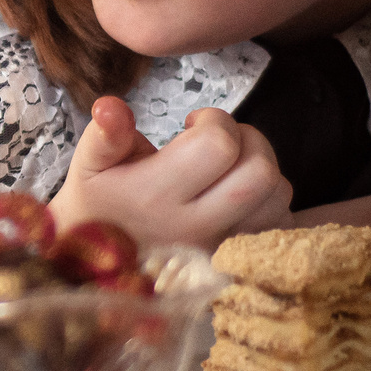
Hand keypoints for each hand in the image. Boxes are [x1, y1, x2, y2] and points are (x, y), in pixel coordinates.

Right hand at [46, 97, 291, 249]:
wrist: (98, 264)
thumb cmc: (98, 203)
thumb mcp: (90, 164)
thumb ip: (105, 133)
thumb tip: (110, 106)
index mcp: (157, 195)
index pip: (218, 145)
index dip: (214, 120)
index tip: (191, 124)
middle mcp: (196, 226)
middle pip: (259, 171)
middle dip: (248, 140)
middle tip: (218, 141)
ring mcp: (221, 247)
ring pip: (277, 196)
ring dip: (262, 168)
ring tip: (229, 167)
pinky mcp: (237, 259)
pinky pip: (281, 224)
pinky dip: (270, 201)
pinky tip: (239, 194)